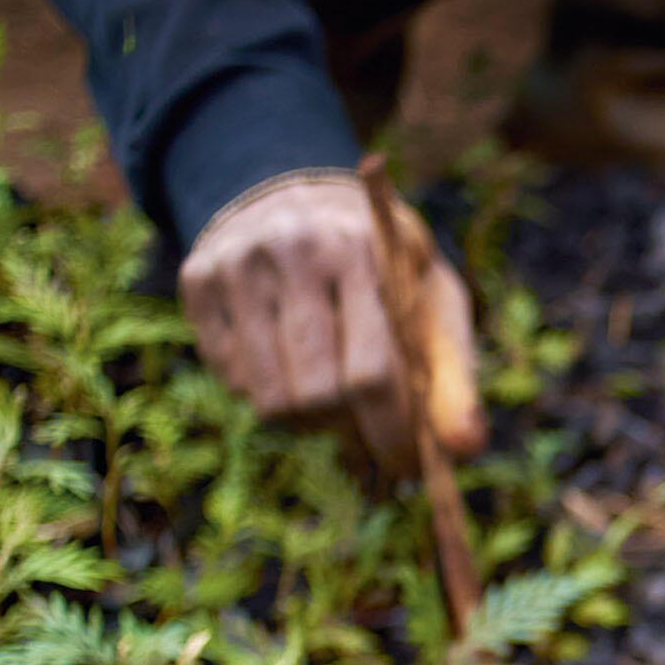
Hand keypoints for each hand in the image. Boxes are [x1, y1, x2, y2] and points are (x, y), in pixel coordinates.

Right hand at [180, 176, 486, 474]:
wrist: (305, 198)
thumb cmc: (387, 270)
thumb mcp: (433, 305)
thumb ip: (454, 378)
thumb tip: (467, 450)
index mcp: (363, 248)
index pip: (372, 373)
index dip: (392, 434)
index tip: (407, 467)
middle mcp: (292, 248)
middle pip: (318, 393)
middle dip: (353, 433)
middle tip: (371, 437)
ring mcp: (236, 263)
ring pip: (271, 399)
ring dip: (311, 422)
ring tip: (336, 399)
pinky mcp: (197, 281)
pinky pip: (233, 380)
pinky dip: (269, 393)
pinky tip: (290, 361)